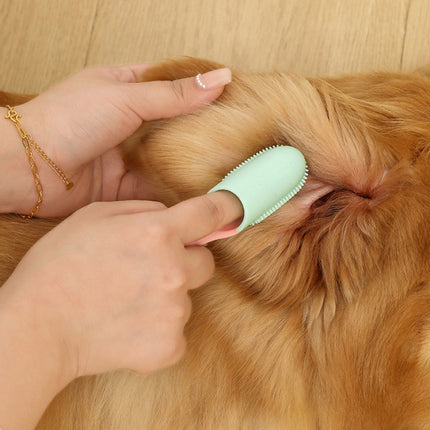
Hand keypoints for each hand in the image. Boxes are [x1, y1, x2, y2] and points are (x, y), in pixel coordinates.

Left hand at [2, 64, 230, 216]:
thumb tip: (219, 79)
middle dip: (202, 132)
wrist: (31, 168)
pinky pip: (159, 186)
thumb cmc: (67, 119)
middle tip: (237, 138)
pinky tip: (201, 192)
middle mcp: (131, 122)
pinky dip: (177, 190)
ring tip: (228, 167)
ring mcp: (130, 154)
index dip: (202, 90)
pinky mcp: (126, 184)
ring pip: (170, 158)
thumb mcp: (127, 97)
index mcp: (128, 88)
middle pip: (176, 125)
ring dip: (192, 164)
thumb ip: (174, 94)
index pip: (174, 84)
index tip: (233, 98)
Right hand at [2, 191, 241, 379]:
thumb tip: (173, 216)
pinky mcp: (169, 345)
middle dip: (185, 262)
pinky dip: (158, 328)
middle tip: (147, 270)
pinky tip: (128, 324)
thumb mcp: (96, 215)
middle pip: (205, 263)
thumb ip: (144, 211)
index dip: (226, 208)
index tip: (233, 209)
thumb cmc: (60, 266)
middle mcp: (174, 270)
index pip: (211, 213)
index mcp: (157, 232)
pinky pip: (176, 330)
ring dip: (166, 297)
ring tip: (126, 300)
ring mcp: (174, 311)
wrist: (37, 326)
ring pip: (187, 298)